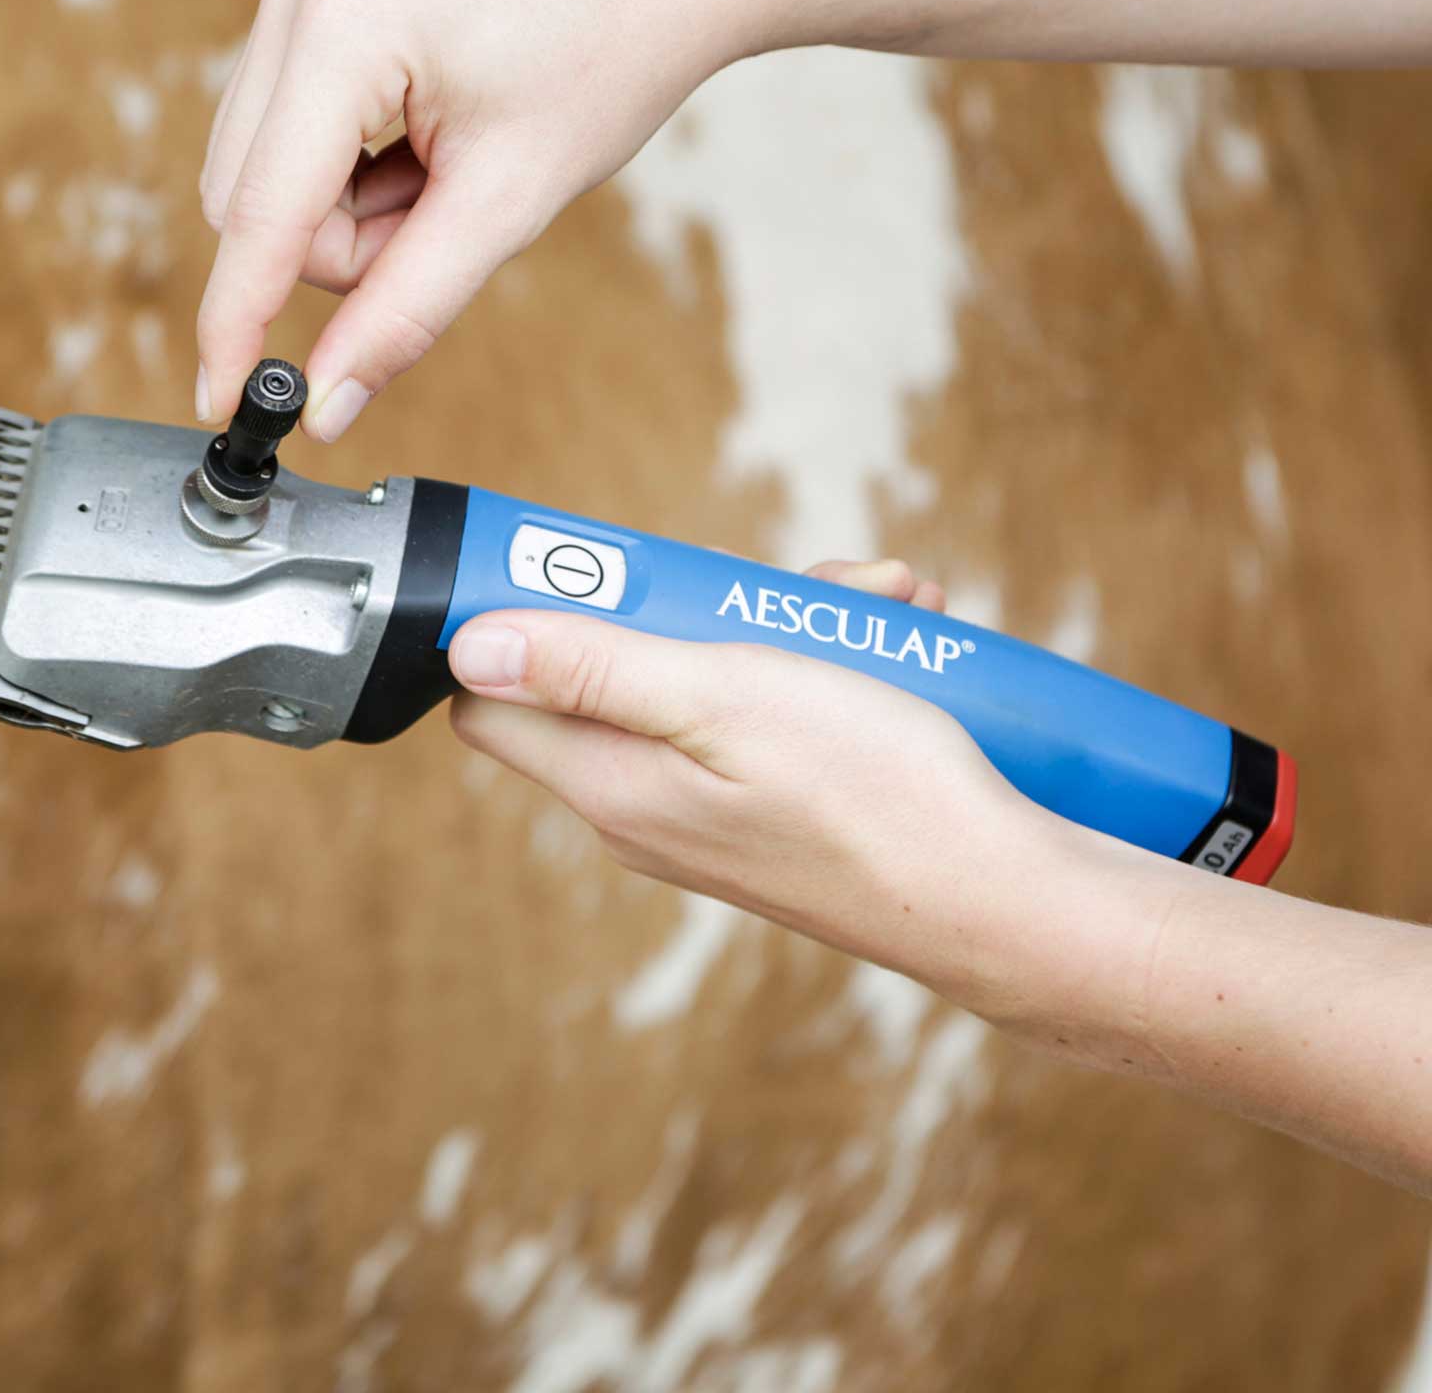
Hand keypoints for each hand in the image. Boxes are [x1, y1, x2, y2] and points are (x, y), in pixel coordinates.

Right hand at [196, 0, 742, 442]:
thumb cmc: (603, 60)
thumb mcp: (505, 205)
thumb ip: (404, 310)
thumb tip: (327, 402)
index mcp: (340, 30)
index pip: (258, 217)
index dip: (236, 323)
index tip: (221, 405)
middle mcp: (297, 0)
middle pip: (254, 210)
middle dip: (348, 254)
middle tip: (447, 221)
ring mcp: (298, 0)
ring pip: (270, 189)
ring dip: (356, 221)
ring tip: (453, 173)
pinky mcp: (314, 17)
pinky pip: (294, 151)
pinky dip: (358, 183)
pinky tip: (430, 149)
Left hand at [446, 557, 1053, 1012]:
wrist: (997, 897)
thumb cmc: (870, 791)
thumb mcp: (725, 698)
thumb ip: (593, 668)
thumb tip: (470, 648)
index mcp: (612, 783)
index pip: (494, 705)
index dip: (516, 626)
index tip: (590, 569)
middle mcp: (643, 809)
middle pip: (615, 674)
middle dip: (696, 606)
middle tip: (799, 586)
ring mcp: (707, 819)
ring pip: (706, 684)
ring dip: (785, 627)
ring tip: (882, 604)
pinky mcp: (767, 819)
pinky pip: (762, 720)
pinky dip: (821, 672)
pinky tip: (897, 642)